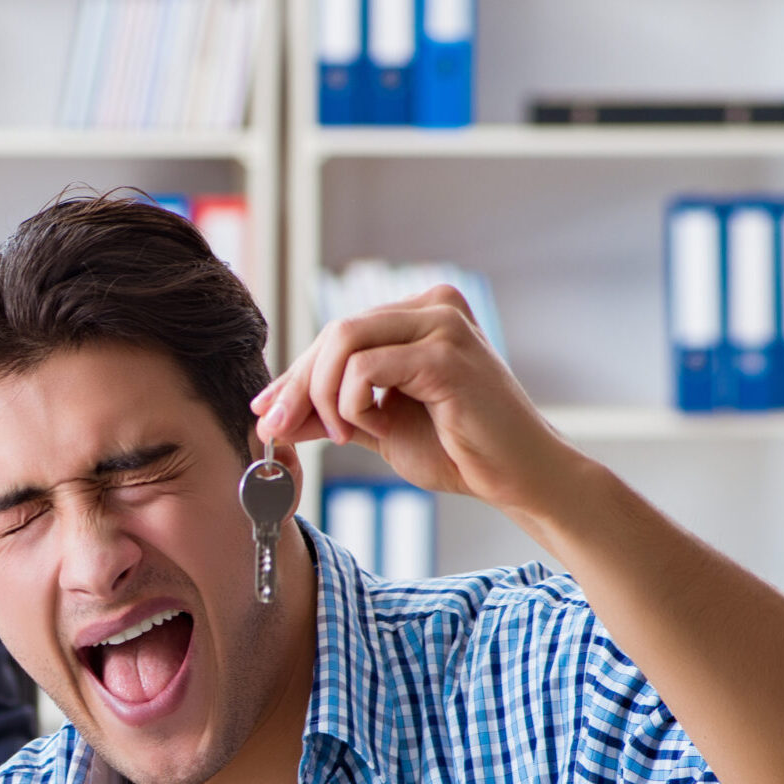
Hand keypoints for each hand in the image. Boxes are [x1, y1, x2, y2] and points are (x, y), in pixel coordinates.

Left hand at [251, 285, 595, 523]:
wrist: (517, 477)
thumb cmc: (458, 449)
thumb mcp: (378, 427)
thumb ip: (329, 413)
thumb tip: (271, 416)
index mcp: (421, 314)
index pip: (340, 333)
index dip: (296, 372)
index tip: (266, 410)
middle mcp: (434, 305)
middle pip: (336, 331)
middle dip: (297, 384)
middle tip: (277, 426)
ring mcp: (444, 324)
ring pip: (344, 341)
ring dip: (326, 395)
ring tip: (344, 435)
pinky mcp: (446, 354)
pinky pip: (366, 368)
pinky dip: (353, 403)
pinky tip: (373, 428)